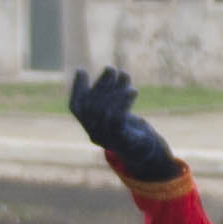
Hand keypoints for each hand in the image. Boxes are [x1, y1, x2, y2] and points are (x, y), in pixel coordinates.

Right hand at [69, 65, 178, 182]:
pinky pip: (117, 121)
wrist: (146, 153)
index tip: (82, 71)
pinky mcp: (123, 142)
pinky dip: (122, 103)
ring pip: (103, 112)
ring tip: (124, 75)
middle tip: (111, 69)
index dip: (76, 89)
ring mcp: (108, 140)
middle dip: (101, 85)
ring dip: (114, 90)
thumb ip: (110, 95)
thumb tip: (109, 70)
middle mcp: (95, 135)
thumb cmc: (129, 129)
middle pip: (91, 107)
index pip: (76, 107)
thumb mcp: (118, 111)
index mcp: (89, 127)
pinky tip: (131, 90)